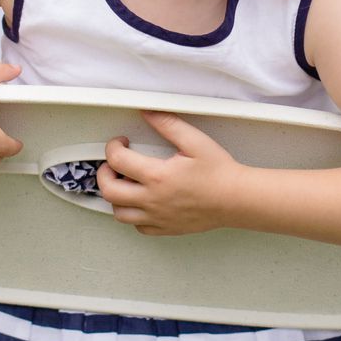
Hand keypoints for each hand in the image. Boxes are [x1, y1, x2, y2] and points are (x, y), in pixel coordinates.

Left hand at [97, 112, 246, 230]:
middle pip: (109, 191)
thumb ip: (167, 124)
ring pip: (119, 213)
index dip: (113, 147)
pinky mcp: (166, 228)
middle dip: (104, 174)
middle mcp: (152, 200)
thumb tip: (147, 112)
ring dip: (116, 197)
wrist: (236, 199)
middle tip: (113, 165)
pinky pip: (138, 227)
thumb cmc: (219, 172)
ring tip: (125, 184)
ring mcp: (157, 217)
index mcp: (157, 176)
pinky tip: (142, 203)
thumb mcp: (194, 141)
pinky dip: (133, 215)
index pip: (117, 160)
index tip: (120, 142)